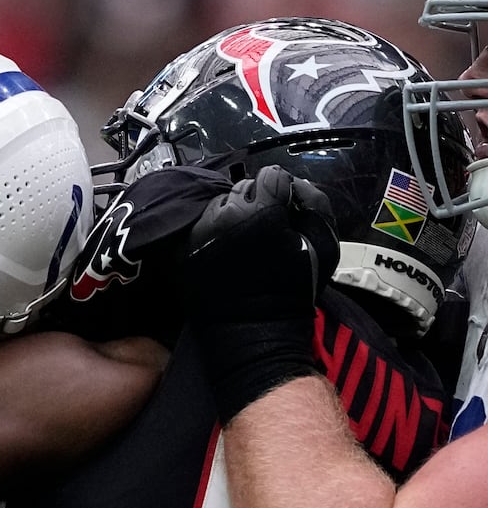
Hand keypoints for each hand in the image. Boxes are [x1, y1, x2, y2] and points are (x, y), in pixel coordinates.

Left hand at [183, 165, 336, 421]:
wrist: (254, 331)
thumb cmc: (293, 290)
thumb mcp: (323, 242)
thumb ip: (314, 202)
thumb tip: (295, 185)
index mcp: (261, 209)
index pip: (272, 176)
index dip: (283, 193)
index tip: (285, 213)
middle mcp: (224, 215)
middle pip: (243, 188)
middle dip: (256, 204)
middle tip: (264, 232)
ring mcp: (199, 231)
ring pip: (219, 205)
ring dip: (232, 216)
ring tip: (243, 243)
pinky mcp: (184, 248)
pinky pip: (200, 226)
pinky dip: (213, 232)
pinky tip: (225, 252)